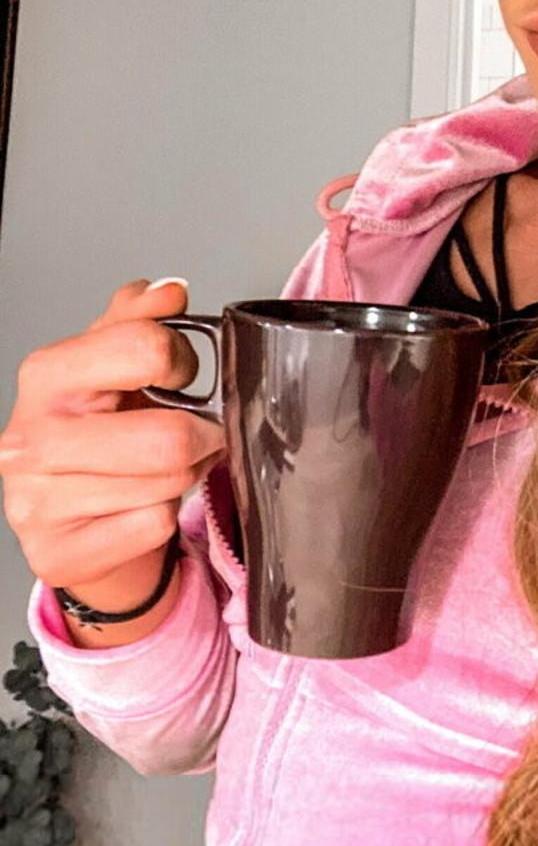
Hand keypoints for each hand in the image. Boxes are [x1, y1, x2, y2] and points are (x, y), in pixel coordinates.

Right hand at [0, 279, 224, 597]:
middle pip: (167, 437)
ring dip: (184, 476)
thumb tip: (167, 291)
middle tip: (193, 434)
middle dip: (199, 436)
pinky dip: (163, 518)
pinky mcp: (57, 554)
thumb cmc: (99, 432)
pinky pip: (152, 526)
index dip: (182, 360)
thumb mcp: (112, 364)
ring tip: (164, 469)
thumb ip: (138, 319)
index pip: (145, 347)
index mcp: (46, 375)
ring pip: (166, 485)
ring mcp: (35, 503)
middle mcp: (29, 439)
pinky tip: (141, 506)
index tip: (179, 374)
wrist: (73, 519)